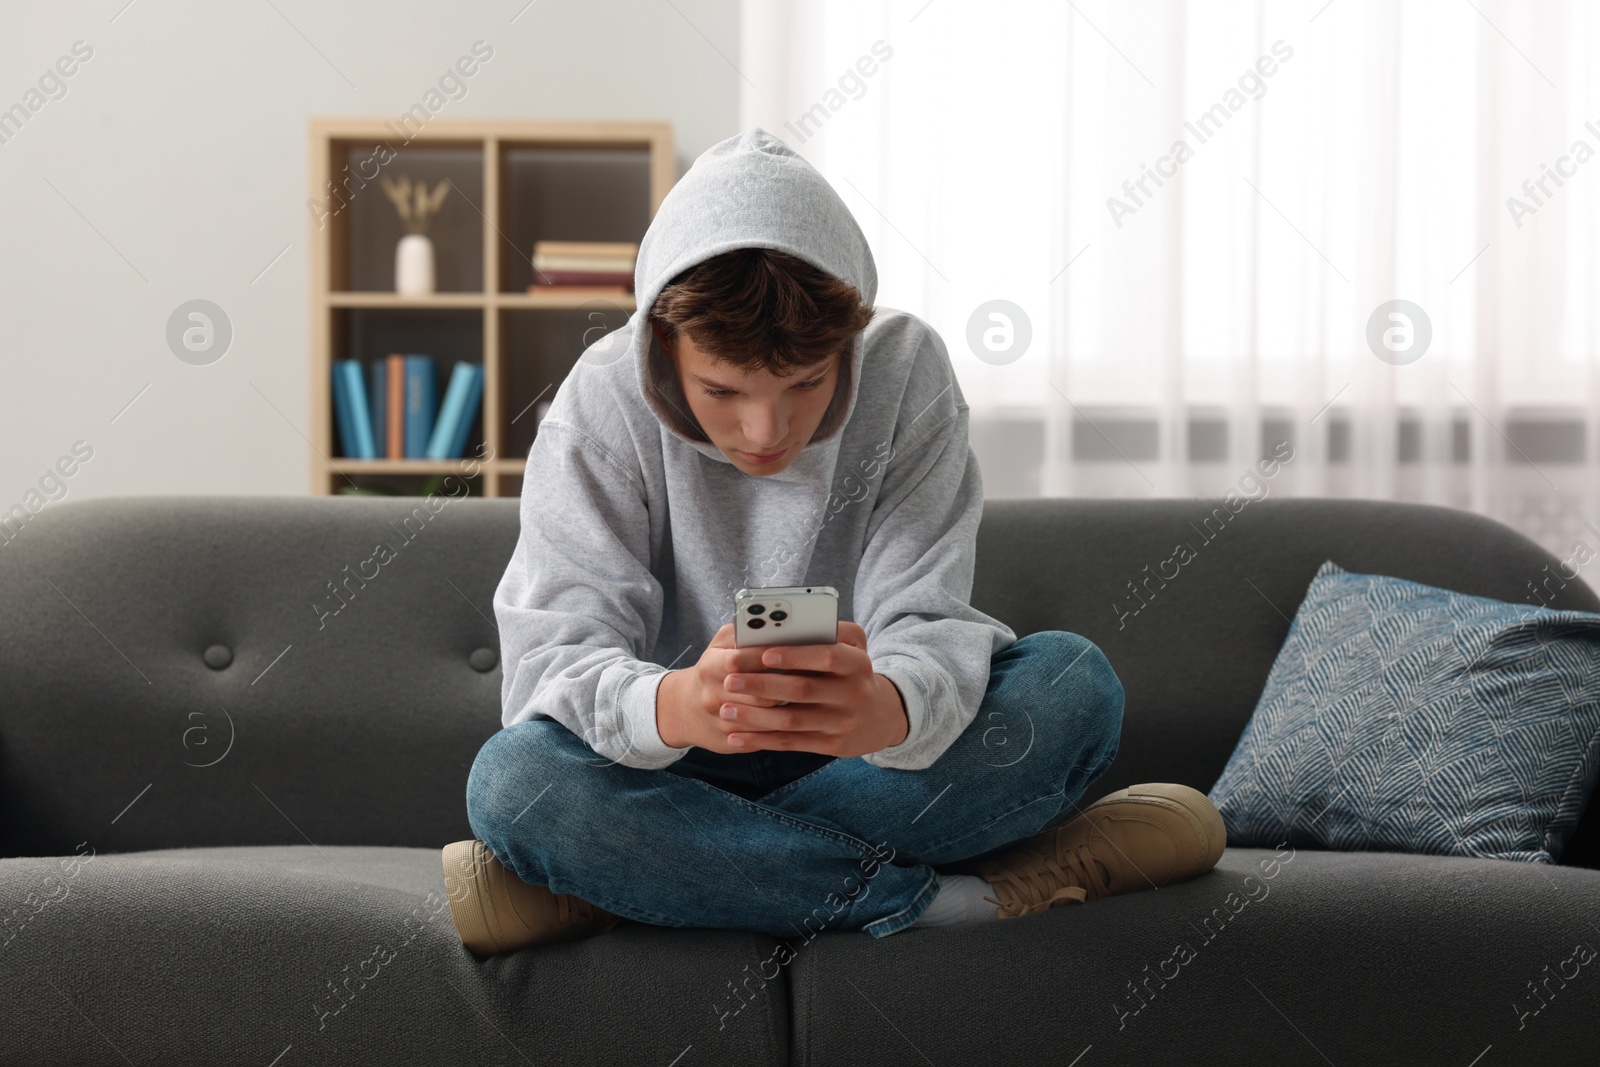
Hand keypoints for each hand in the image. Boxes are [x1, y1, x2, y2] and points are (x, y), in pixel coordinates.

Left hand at [656, 621, 908, 756]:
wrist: (882, 715)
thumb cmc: (853, 671)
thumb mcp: (853, 647)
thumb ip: (824, 633)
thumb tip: (777, 626)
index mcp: (858, 662)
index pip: (827, 656)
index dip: (796, 655)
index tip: (764, 653)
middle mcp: (854, 693)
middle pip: (803, 690)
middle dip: (762, 685)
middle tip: (730, 680)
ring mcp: (843, 722)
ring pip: (792, 720)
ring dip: (755, 716)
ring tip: (725, 709)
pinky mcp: (833, 745)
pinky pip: (792, 743)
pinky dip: (762, 740)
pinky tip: (737, 736)